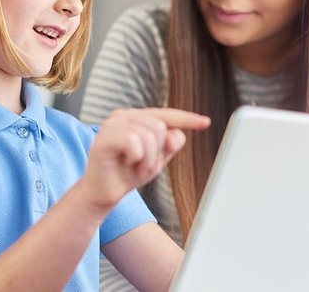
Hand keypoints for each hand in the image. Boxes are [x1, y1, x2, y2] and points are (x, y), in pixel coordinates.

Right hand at [82, 108, 209, 211]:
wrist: (104, 193)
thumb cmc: (127, 173)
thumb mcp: (157, 159)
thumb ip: (170, 145)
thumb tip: (177, 135)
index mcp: (137, 118)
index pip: (166, 116)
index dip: (187, 119)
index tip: (205, 122)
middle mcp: (124, 116)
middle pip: (160, 127)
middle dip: (157, 153)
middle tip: (141, 165)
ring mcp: (113, 124)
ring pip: (149, 135)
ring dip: (146, 158)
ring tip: (133, 165)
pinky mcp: (105, 136)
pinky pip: (134, 142)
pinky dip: (136, 157)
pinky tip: (125, 162)